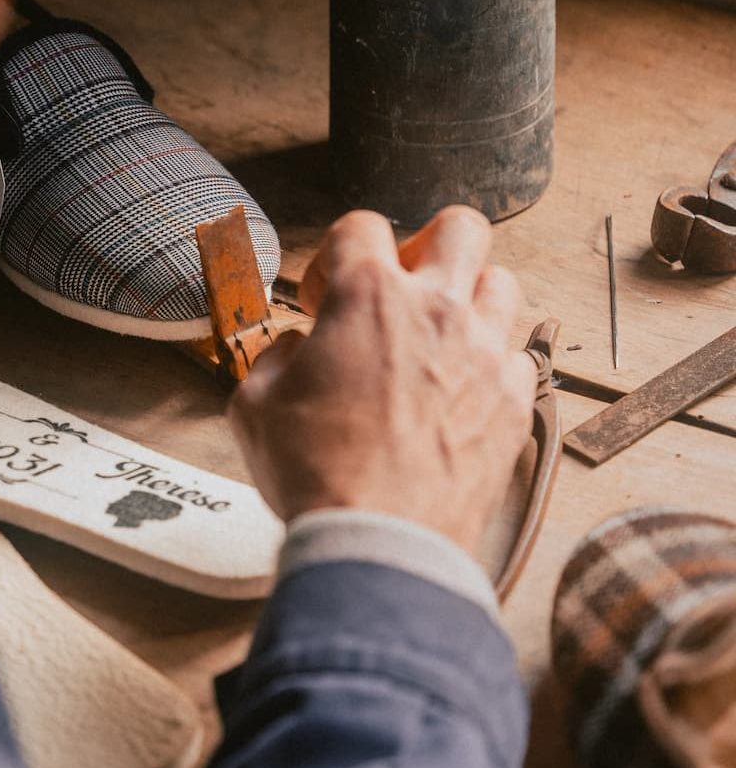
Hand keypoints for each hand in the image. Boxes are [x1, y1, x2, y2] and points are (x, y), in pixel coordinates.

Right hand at [228, 207, 536, 554]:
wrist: (380, 540)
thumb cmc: (314, 474)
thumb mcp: (254, 407)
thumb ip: (274, 357)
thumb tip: (299, 349)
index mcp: (368, 297)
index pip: (360, 227)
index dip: (334, 258)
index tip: (324, 300)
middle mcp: (437, 311)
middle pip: (460, 229)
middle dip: (427, 246)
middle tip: (401, 291)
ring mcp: (484, 354)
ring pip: (501, 286)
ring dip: (467, 301)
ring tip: (437, 341)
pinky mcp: (513, 403)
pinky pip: (515, 358)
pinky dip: (488, 366)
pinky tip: (458, 397)